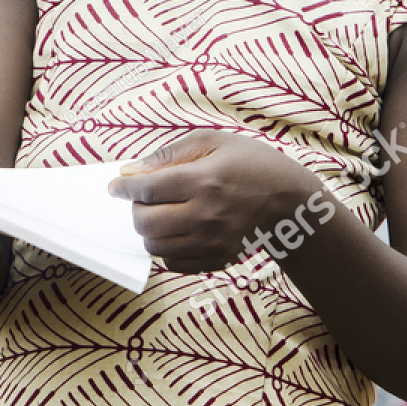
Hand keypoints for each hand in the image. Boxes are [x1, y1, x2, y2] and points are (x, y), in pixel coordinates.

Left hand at [106, 131, 322, 274]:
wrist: (291, 202)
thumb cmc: (250, 163)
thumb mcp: (213, 141)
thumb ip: (168, 155)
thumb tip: (130, 172)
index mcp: (204, 180)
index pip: (146, 189)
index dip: (123, 187)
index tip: (115, 186)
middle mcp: (206, 215)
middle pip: (145, 222)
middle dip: (135, 208)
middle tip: (144, 198)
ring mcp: (212, 242)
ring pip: (154, 246)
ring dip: (148, 230)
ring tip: (160, 214)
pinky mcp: (218, 260)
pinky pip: (173, 263)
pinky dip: (166, 249)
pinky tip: (176, 231)